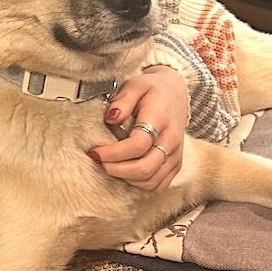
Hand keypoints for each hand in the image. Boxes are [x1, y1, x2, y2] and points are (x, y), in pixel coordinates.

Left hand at [88, 65, 188, 191]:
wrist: (175, 94)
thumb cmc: (151, 89)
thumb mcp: (135, 85)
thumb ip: (122, 100)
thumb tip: (110, 118)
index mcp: (160, 118)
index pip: (138, 145)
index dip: (113, 153)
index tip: (95, 152)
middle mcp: (171, 140)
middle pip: (145, 168)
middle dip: (117, 170)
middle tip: (100, 162)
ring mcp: (176, 155)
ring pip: (152, 181)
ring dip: (127, 179)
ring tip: (111, 166)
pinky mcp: (176, 164)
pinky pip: (159, 185)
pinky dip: (140, 184)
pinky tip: (127, 173)